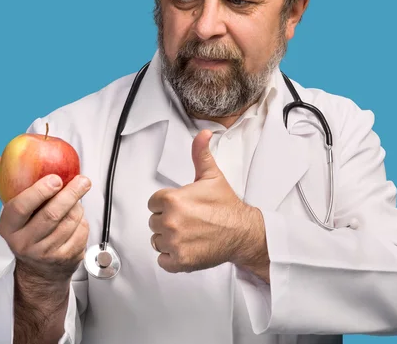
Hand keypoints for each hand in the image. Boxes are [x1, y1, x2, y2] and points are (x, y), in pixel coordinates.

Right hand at [0, 155, 91, 282]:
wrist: (39, 269)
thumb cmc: (27, 227)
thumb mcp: (13, 209)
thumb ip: (3, 182)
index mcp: (8, 226)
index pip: (20, 207)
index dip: (39, 191)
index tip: (56, 178)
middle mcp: (24, 243)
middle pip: (51, 214)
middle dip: (70, 194)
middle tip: (82, 180)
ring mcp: (45, 253)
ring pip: (69, 222)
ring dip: (78, 205)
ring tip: (78, 197)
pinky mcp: (64, 259)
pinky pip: (80, 232)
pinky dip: (83, 220)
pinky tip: (78, 217)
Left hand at [147, 130, 254, 272]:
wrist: (243, 232)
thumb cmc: (226, 206)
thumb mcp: (212, 176)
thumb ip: (200, 154)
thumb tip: (203, 134)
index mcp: (173, 200)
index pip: (153, 203)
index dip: (167, 204)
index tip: (182, 206)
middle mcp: (170, 222)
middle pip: (154, 222)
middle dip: (168, 221)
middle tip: (189, 220)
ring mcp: (174, 243)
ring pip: (157, 241)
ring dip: (169, 239)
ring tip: (189, 233)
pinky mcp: (180, 261)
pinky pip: (163, 260)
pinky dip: (172, 257)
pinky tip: (187, 247)